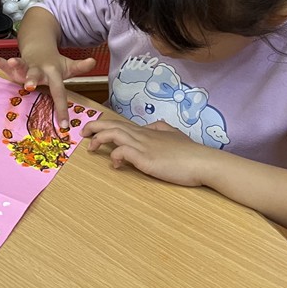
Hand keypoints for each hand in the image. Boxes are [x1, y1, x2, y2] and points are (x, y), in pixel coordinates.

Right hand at [0, 50, 95, 128]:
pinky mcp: (14, 65)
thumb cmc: (53, 63)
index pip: (59, 92)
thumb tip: (94, 61)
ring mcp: (25, 66)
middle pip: (36, 75)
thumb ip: (80, 67)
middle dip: (32, 80)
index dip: (61, 108)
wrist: (39, 46)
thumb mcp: (68, 66)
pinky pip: (4, 63)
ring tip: (11, 62)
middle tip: (30, 86)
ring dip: (15, 64)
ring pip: (20, 66)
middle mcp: (38, 69)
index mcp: (53, 72)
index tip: (64, 125)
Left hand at [83, 118, 216, 186]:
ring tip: (90, 147)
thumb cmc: (191, 152)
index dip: (105, 125)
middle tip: (83, 132)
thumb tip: (152, 127)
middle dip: (94, 126)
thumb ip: (162, 129)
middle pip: (112, 125)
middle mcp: (142, 135)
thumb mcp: (175, 135)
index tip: (95, 129)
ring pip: (113, 134)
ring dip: (98, 139)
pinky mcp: (145, 158)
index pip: (121, 123)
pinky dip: (114, 155)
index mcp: (148, 131)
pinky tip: (114, 164)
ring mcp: (143, 146)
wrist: (203, 162)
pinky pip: (122, 152)